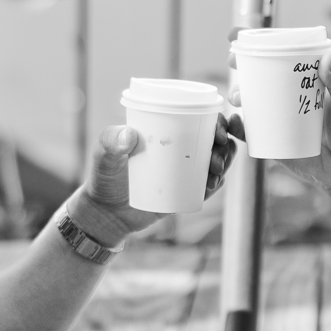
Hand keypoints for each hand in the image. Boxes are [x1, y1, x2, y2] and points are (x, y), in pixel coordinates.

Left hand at [69, 116, 243, 244]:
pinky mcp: (187, 191)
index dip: (217, 120)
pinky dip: (216, 183)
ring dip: (226, 161)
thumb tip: (128, 135)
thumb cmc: (104, 178)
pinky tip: (213, 183)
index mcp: (167, 130)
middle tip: (216, 156)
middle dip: (226, 143)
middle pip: (215, 139)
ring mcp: (186, 170)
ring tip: (214, 171)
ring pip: (218, 160)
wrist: (107, 213)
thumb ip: (109, 142)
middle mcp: (181, 147)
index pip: (199, 117)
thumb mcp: (104, 156)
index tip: (218, 131)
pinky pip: (209, 185)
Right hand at [228, 53, 330, 201]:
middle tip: (234, 64)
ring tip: (237, 97)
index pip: (285, 62)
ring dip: (239, 97)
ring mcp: (283, 124)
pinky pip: (254, 136)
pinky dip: (240, 129)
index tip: (246, 39)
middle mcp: (293, 102)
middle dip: (244, 71)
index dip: (264, 51)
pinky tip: (234, 123)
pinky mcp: (278, 146)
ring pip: (255, 106)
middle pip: (263, 82)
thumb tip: (326, 58)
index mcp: (310, 86)